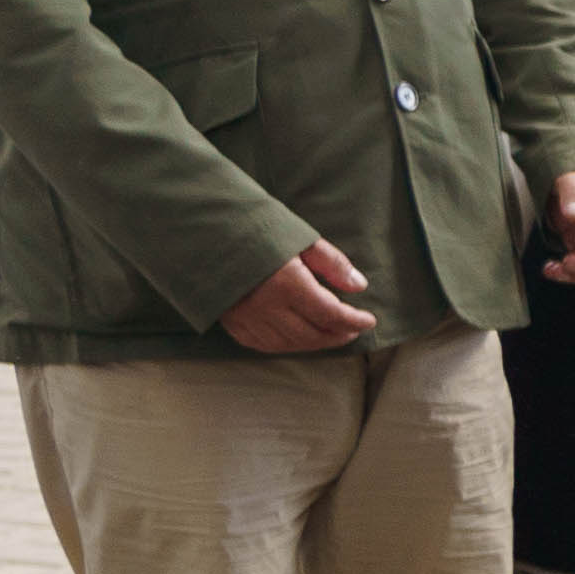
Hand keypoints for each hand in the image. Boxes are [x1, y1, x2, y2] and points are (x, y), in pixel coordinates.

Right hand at [222, 241, 372, 352]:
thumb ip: (332, 264)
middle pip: (313, 335)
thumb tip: (359, 286)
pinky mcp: (231, 322)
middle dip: (338, 335)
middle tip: (353, 329)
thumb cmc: (256, 228)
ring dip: (315, 343)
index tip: (369, 320)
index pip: (331, 314)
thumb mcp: (300, 238)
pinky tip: (298, 338)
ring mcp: (247, 318)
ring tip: (331, 334)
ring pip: (290, 344)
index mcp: (288, 284)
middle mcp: (267, 307)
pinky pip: (263, 344)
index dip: (354, 321)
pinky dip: (286, 345)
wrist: (205, 230)